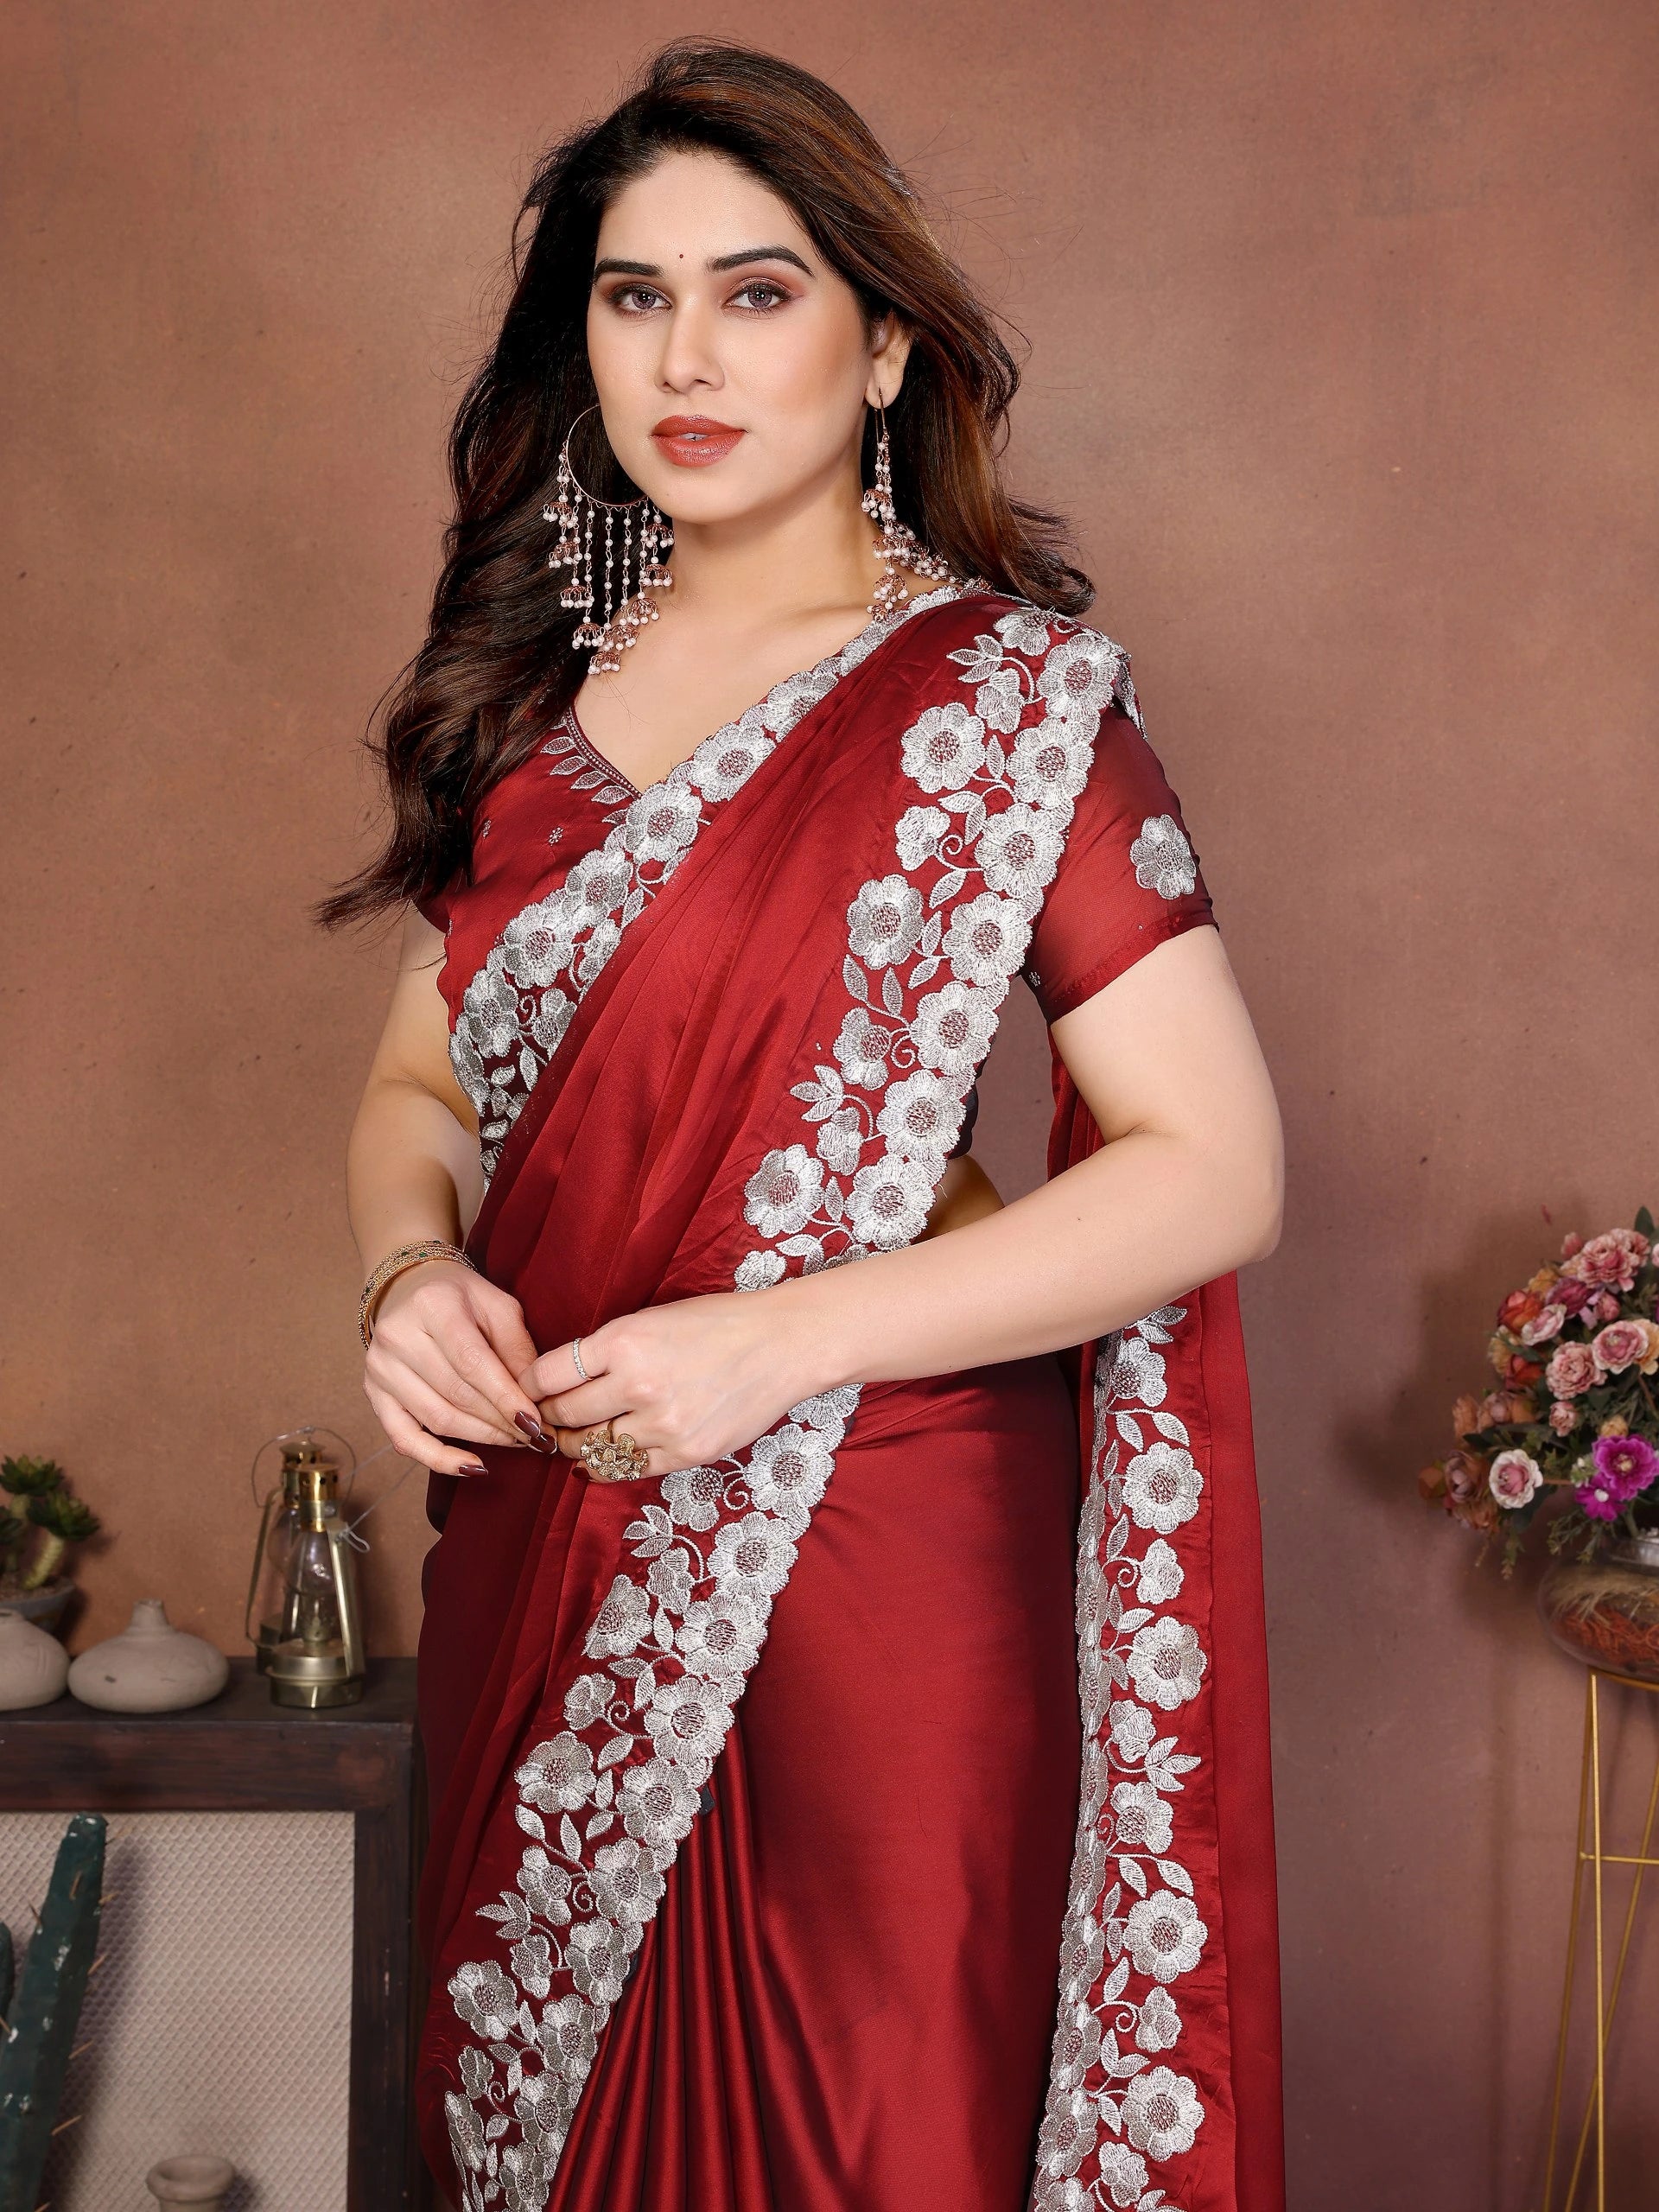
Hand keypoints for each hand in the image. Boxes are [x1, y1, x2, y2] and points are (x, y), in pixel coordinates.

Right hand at [363, 1259, 554, 1474]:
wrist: (409, 1288)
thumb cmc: (461, 1297)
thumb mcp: (498, 1307)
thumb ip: (518, 1348)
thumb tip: (536, 1399)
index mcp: (432, 1306)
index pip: (472, 1363)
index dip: (505, 1398)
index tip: (536, 1424)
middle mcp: (397, 1336)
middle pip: (456, 1394)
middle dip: (501, 1421)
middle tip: (535, 1436)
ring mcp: (380, 1368)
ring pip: (437, 1418)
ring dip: (482, 1437)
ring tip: (515, 1441)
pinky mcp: (373, 1393)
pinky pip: (404, 1439)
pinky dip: (439, 1459)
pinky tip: (473, 1466)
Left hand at [520, 1289, 823, 1481]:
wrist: (781, 1345)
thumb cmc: (717, 1323)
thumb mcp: (652, 1318)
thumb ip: (608, 1348)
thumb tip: (563, 1381)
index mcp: (624, 1340)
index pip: (548, 1375)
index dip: (530, 1388)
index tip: (528, 1394)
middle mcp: (638, 1384)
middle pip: (564, 1416)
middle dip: (547, 1420)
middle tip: (542, 1421)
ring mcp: (662, 1424)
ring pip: (592, 1448)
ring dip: (575, 1446)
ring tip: (570, 1440)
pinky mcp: (685, 1452)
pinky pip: (627, 1470)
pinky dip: (605, 1468)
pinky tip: (597, 1463)